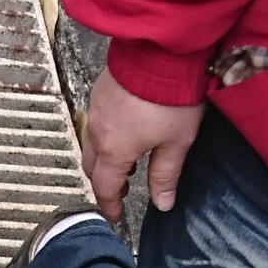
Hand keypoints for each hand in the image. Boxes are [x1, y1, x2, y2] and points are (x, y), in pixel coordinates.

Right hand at [83, 67, 205, 222]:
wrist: (160, 51)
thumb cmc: (170, 98)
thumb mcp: (176, 142)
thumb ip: (165, 175)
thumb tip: (163, 204)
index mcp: (114, 150)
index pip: (104, 187)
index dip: (110, 205)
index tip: (115, 216)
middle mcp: (97, 131)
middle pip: (92, 167)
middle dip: (104, 181)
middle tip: (122, 189)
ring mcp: (96, 109)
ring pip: (91, 143)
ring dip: (104, 158)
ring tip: (126, 161)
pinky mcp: (100, 91)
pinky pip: (95, 122)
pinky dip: (104, 135)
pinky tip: (124, 130)